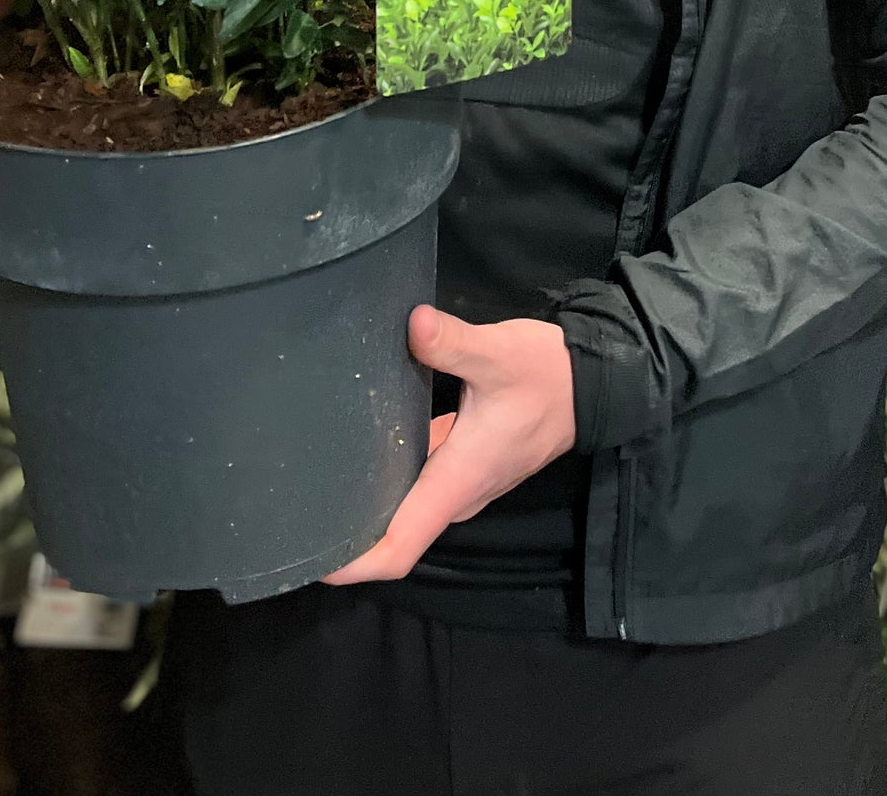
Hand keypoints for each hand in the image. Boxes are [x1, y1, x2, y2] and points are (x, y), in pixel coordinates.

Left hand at [321, 305, 575, 584]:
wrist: (594, 382)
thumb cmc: (547, 375)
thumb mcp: (499, 353)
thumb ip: (453, 342)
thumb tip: (413, 324)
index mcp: (457, 481)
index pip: (401, 545)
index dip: (355, 562)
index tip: (311, 559)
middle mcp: (457, 493)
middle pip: (394, 534)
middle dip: (347, 535)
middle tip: (292, 514)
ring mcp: (463, 480)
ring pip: (405, 509)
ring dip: (366, 506)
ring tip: (312, 484)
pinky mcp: (466, 461)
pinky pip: (418, 484)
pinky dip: (387, 478)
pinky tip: (360, 449)